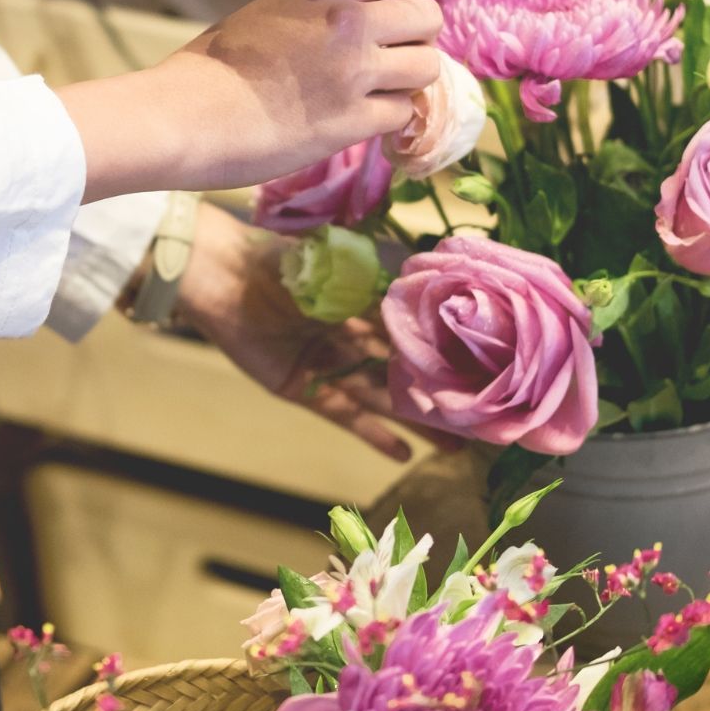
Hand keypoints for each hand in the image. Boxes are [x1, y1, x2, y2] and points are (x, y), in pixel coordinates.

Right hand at [59, 0, 442, 201]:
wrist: (185, 116)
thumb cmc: (210, 69)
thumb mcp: (266, 12)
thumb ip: (315, 10)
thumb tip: (354, 18)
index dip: (399, 3)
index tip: (387, 24)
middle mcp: (348, 21)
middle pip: (427, 18)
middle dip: (416, 41)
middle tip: (392, 62)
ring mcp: (355, 71)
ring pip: (427, 67)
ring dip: (408, 83)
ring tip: (379, 95)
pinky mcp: (353, 121)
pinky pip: (403, 113)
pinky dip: (389, 120)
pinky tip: (363, 123)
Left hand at [173, 204, 459, 460]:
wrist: (222, 275)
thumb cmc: (280, 257)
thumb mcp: (345, 263)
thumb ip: (390, 282)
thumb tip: (446, 284)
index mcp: (367, 302)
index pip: (417, 334)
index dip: (450, 355)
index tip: (488, 374)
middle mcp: (353, 337)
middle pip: (406, 374)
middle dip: (442, 397)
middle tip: (484, 424)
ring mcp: (330, 365)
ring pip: (383, 399)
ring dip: (418, 422)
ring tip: (457, 445)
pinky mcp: (304, 388)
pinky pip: (346, 415)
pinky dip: (372, 433)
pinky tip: (404, 453)